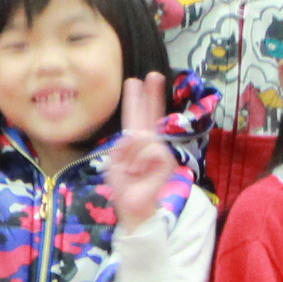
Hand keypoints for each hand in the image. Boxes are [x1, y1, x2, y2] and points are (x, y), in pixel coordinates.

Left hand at [99, 72, 174, 232]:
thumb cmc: (124, 187)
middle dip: (151, 94)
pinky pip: (150, 148)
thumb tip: (136, 133)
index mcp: (135, 142)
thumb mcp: (116, 162)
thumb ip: (123, 144)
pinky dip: (141, 160)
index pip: (135, 116)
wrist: (133, 207)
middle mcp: (149, 142)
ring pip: (144, 136)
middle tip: (154, 75)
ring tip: (134, 171)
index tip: (135, 81)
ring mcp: (160, 150)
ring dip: (133, 154)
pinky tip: (142, 172)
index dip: (135, 99)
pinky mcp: (166, 158)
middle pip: (150, 113)